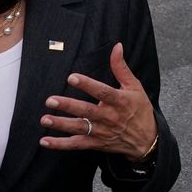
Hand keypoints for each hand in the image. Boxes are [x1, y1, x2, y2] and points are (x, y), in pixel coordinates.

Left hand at [40, 42, 157, 160]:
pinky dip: (61, 144)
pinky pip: (76, 144)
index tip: (71, 77)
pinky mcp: (96, 143)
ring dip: (61, 124)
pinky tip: (45, 140)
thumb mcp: (135, 87)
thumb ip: (121, 67)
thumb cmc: (140, 110)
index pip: (102, 92)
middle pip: (86, 111)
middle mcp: (109, 117)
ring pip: (79, 128)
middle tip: (50, 100)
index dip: (87, 85)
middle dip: (68, 106)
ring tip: (45, 118)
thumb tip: (117, 46)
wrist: (147, 140)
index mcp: (119, 101)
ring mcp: (102, 132)